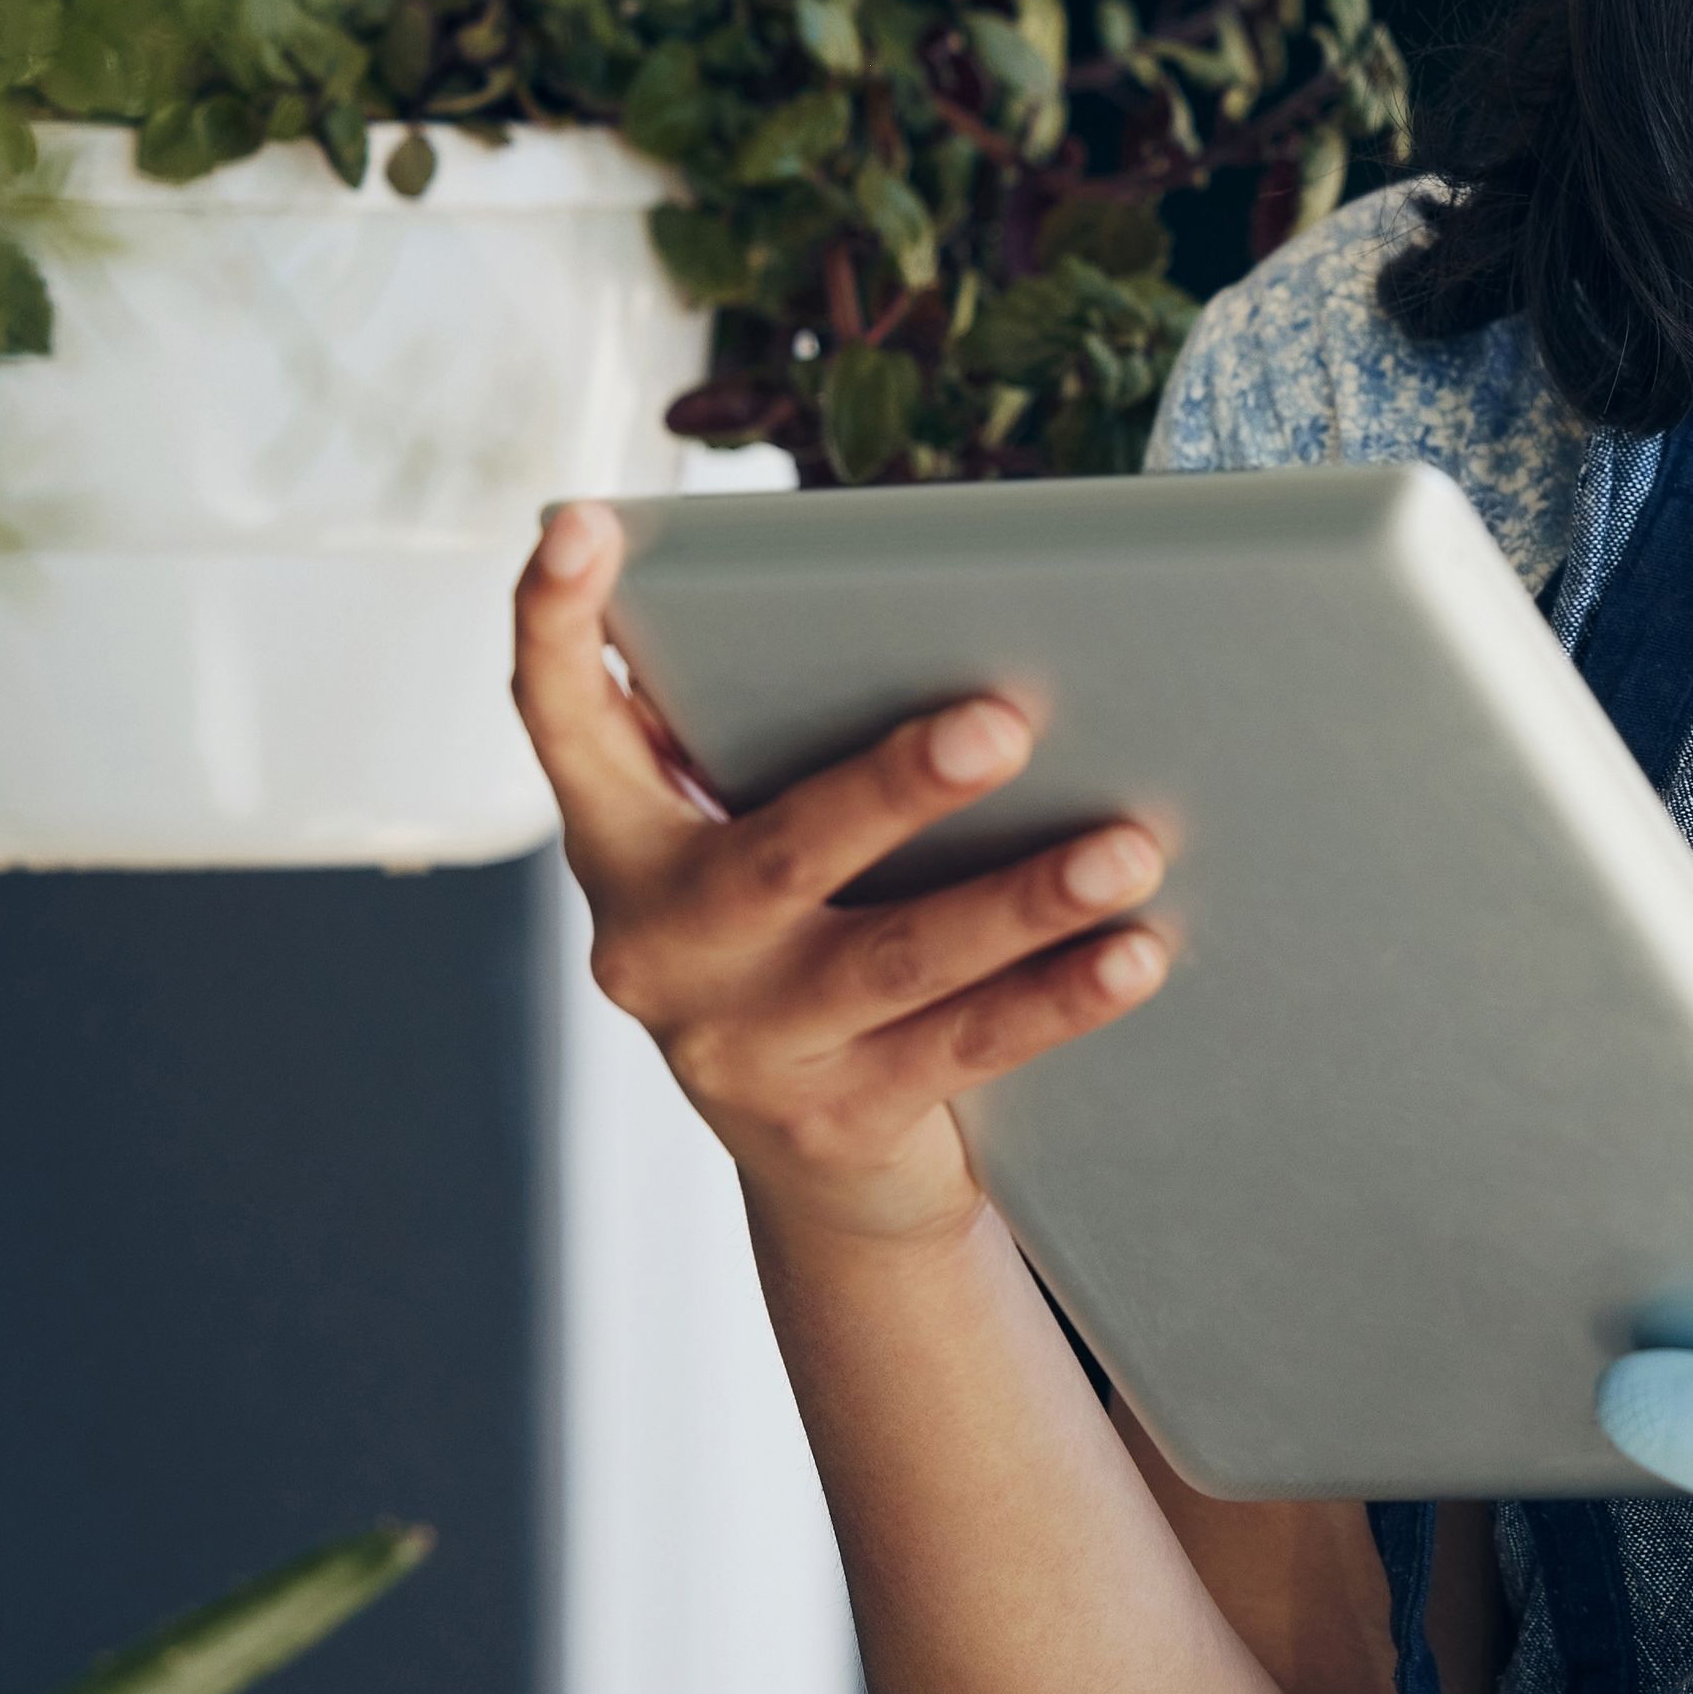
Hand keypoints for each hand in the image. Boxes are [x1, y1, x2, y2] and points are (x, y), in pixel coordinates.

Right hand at [507, 498, 1175, 1257]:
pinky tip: (1137, 951)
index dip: (555, 621)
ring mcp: (741, 1045)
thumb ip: (794, 743)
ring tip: (1129, 847)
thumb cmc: (809, 938)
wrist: (819, 1170)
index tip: (583, 523)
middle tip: (1006, 722)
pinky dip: (1059, 995)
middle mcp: (658, 946)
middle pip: (780, 853)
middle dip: (895, 788)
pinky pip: (966, 1045)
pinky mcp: (832, 1122)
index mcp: (626, 843)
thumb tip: (966, 618)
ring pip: (897, 959)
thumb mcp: (759, 843)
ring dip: (1022, 899)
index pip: (564, 718)